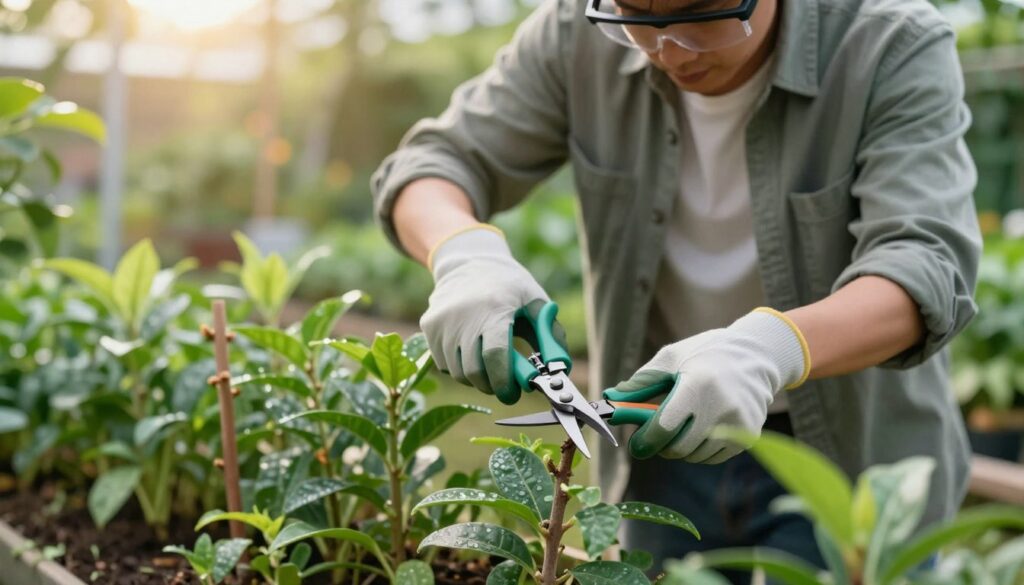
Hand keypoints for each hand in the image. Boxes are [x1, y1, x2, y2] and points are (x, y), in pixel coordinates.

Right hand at [421, 226, 564, 403]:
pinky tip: (470, 351)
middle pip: (474, 371)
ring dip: (476, 379)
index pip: (495, 356)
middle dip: (492, 386)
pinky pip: (443, 364)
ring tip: (490, 365)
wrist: (470, 260)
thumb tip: (559, 370)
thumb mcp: (536, 302)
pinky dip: (459, 368)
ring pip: (458, 372)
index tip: (514, 393)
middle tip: (505, 386)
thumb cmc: (510, 287)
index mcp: (494, 308)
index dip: (505, 381)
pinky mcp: (428, 326)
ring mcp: (442, 321)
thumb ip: (551, 336)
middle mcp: (463, 315)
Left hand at [603, 309, 809, 462]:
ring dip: (681, 448)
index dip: (645, 441)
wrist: (756, 356)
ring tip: (683, 425)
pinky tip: (701, 429)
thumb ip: (640, 383)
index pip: (664, 428)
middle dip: (661, 445)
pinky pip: (712, 457)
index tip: (637, 444)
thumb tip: (612, 399)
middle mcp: (721, 407)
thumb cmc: (705, 355)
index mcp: (697, 385)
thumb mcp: (671, 359)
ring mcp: (738, 425)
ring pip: (694, 456)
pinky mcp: (748, 437)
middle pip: (678, 448)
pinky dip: (700, 450)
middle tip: (656, 434)